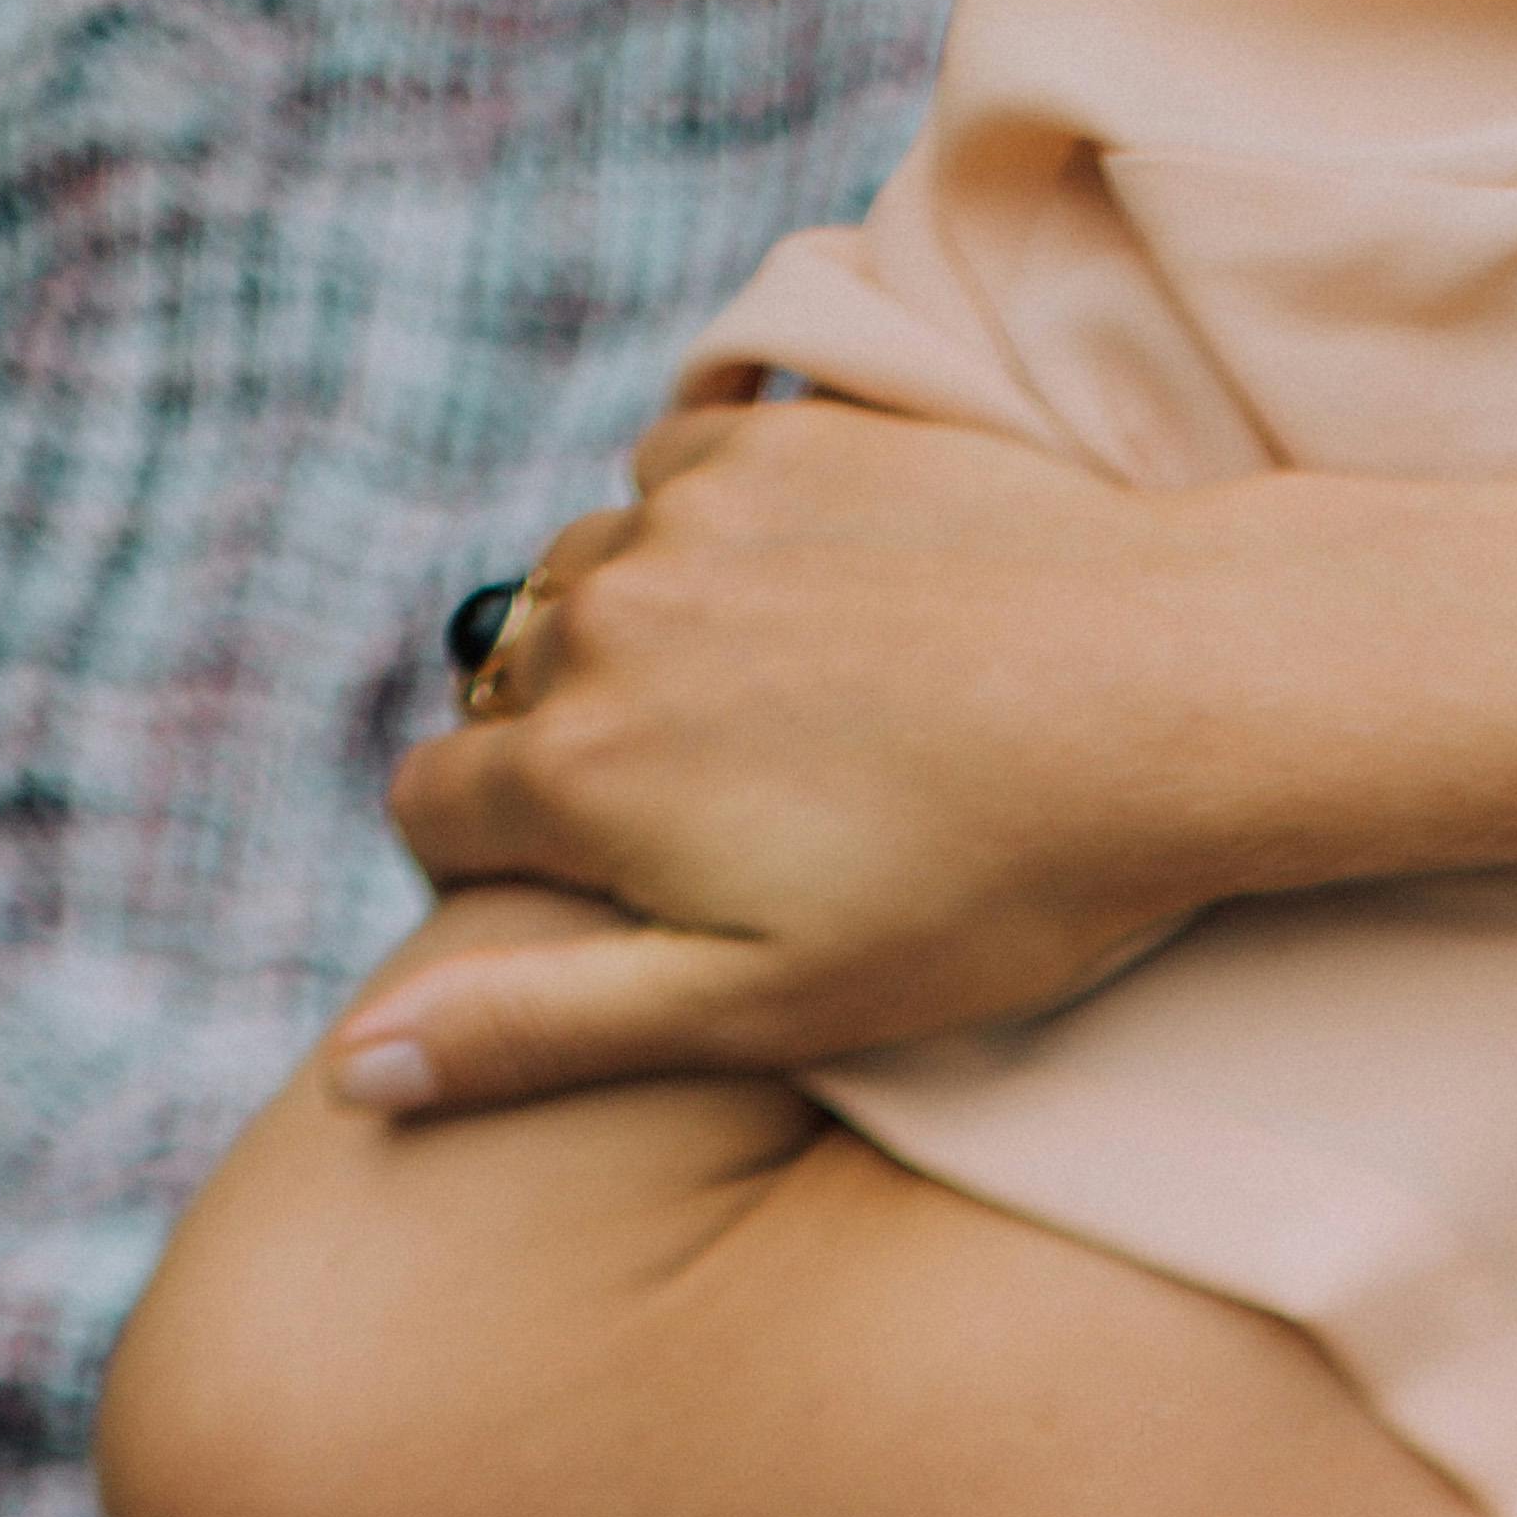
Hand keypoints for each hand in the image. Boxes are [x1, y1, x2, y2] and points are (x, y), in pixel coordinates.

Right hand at [336, 395, 1214, 1117]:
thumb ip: (541, 1026)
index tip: (608, 902)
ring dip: (646, 644)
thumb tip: (353, 1070)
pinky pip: (679, 481)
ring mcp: (685, 516)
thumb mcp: (756, 1006)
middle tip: (737, 826)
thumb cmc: (984, 892)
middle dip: (580, 758)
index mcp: (574, 776)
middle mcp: (598, 624)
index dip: (494, 870)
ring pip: (591, 586)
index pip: (432, 809)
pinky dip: (717, 543)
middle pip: (512, 696)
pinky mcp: (778, 445)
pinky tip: (825, 612)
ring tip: (788, 723)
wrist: (1163, 696)